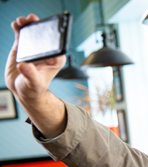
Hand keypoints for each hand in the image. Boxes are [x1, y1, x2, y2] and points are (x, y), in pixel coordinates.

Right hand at [5, 14, 66, 137]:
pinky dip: (19, 28)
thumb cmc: (33, 89)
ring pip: (33, 32)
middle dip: (38, 26)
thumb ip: (30, 75)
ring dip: (28, 24)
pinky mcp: (24, 47)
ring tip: (22, 21)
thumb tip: (24, 65)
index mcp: (55, 59)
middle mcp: (46, 52)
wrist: (23, 91)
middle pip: (44, 35)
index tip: (47, 26)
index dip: (52, 34)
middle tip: (32, 19)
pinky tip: (16, 24)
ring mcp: (35, 48)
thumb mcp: (33, 83)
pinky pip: (22, 34)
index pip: (56, 44)